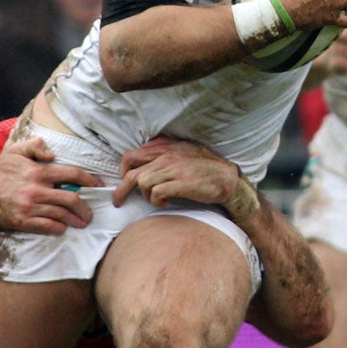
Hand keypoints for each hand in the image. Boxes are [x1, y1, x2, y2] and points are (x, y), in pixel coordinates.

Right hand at [0, 138, 104, 234]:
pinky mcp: (23, 221)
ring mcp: (30, 207)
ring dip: (75, 220)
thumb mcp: (16, 151)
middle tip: (90, 213)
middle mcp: (37, 189)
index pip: (72, 174)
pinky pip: (47, 227)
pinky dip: (58, 228)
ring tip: (82, 223)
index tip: (98, 186)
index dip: (89, 180)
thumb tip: (53, 154)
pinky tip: (63, 228)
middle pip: (71, 199)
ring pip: (61, 215)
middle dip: (85, 208)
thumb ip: (36, 146)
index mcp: (39, 171)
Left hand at [114, 137, 258, 223]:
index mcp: (163, 149)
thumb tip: (147, 145)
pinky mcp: (181, 184)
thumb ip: (164, 146)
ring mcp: (173, 170)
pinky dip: (156, 200)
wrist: (227, 178)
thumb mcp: (183, 148)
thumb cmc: (204, 165)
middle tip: (119, 201)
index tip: (124, 182)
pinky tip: (164, 202)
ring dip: (145, 195)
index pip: (130, 157)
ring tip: (156, 198)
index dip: (122, 171)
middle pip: (131, 173)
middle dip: (121, 190)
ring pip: (142, 183)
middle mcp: (165, 158)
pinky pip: (157, 193)